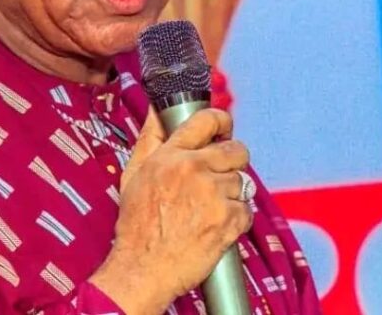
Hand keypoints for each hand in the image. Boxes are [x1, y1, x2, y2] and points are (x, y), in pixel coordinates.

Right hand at [90, 108, 251, 314]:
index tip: (224, 129)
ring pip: (244, 181)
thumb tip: (158, 110)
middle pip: (236, 150)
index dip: (222, 122)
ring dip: (234, 194)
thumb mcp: (133, 174)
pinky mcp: (227, 220)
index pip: (207, 120)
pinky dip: (238, 219)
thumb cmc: (136, 226)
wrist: (143, 271)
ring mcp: (213, 195)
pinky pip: (248, 210)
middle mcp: (193, 169)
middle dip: (233, 161)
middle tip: (222, 176)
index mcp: (170, 155)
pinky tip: (218, 226)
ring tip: (213, 208)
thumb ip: (149, 138)